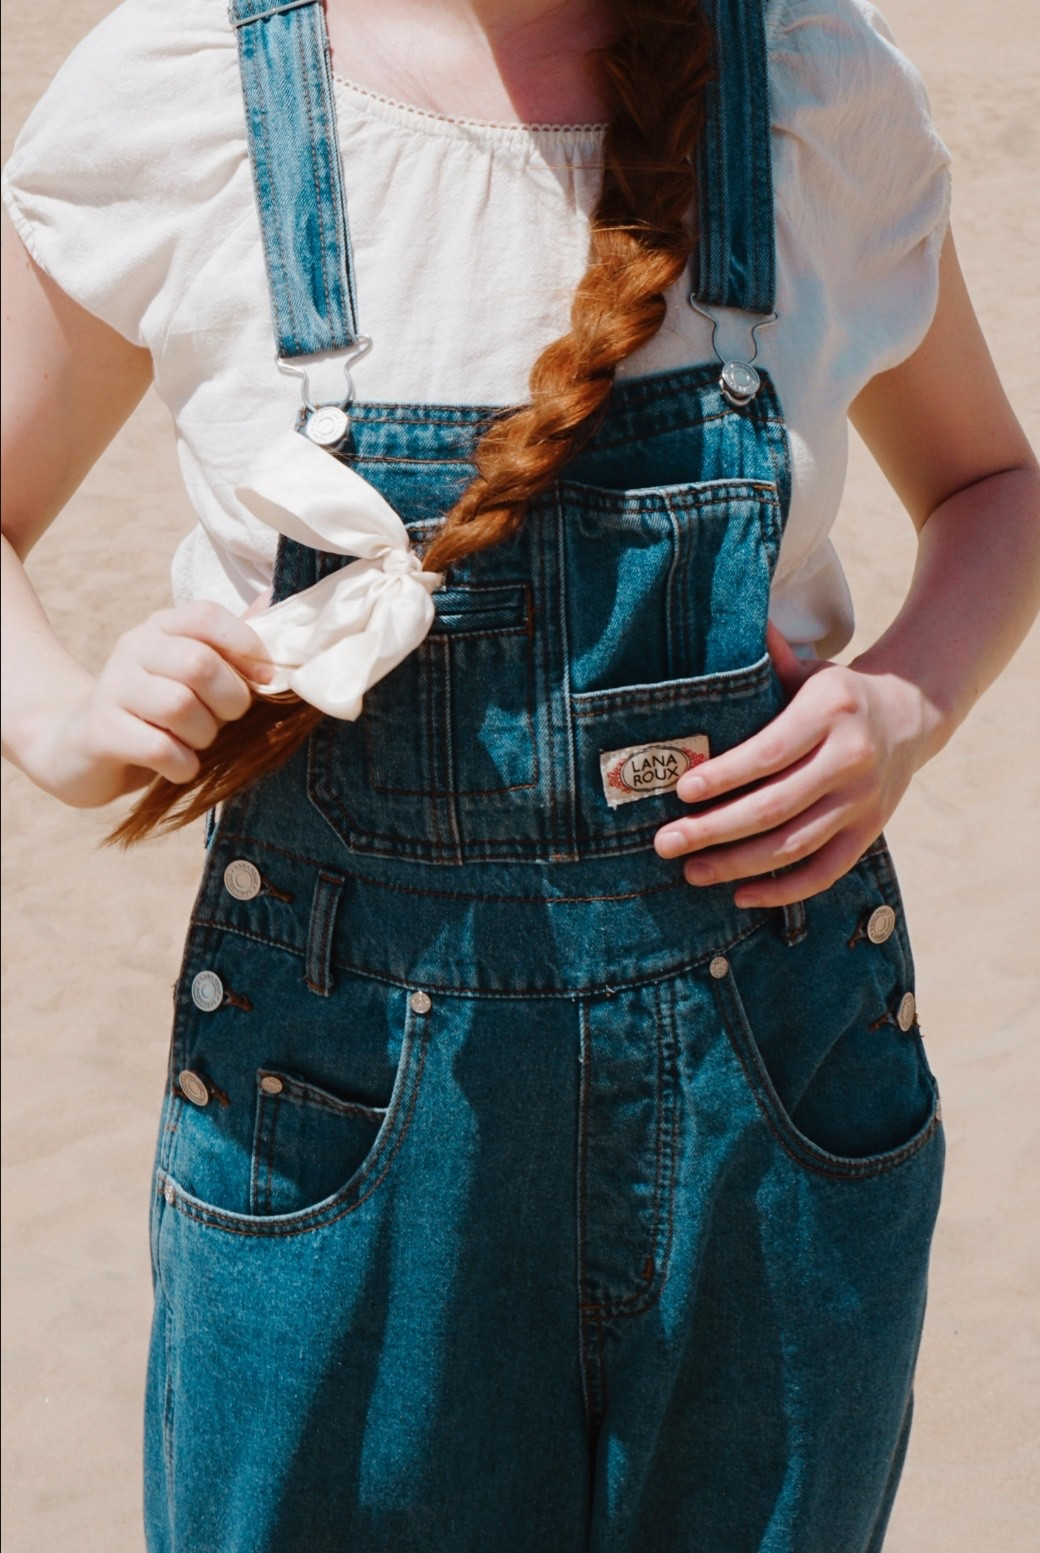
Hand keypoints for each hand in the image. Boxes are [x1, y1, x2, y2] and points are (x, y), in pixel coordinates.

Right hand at [23, 600, 274, 807]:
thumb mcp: (190, 673)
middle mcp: (134, 649)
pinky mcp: (102, 732)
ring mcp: (113, 688)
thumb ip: (228, 644)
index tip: (264, 679)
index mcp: (162, 628)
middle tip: (227, 719)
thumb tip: (270, 602)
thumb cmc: (154, 709)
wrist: (81, 746)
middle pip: (199, 665)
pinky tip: (180, 764)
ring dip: (204, 735)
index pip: (207, 616)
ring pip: (179, 707)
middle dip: (230, 701)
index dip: (246, 646)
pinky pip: (161, 749)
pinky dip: (184, 764)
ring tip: (196, 741)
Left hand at [652, 624, 930, 906]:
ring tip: (692, 871)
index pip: (769, 752)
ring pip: (796, 845)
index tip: (681, 791)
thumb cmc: (837, 693)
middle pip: (775, 807)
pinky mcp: (870, 832)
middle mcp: (851, 759)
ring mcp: (864, 802)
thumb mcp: (808, 670)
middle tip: (666, 843)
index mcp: (830, 711)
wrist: (912, 713)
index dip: (724, 776)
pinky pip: (826, 872)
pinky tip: (742, 895)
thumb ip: (767, 659)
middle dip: (715, 830)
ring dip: (739, 865)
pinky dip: (784, 890)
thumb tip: (727, 624)